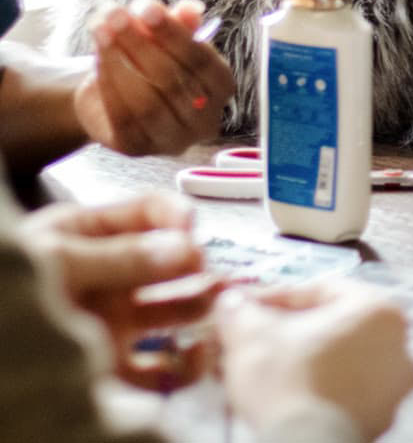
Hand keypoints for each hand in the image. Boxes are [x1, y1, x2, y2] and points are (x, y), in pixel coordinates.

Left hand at [19, 192, 224, 388]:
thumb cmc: (6, 287)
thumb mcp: (56, 262)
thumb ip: (119, 257)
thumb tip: (185, 247)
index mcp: (84, 237)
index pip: (146, 213)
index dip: (174, 216)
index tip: (193, 229)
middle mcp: (106, 278)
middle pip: (169, 262)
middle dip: (200, 265)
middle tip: (219, 274)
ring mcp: (112, 323)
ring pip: (173, 311)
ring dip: (202, 308)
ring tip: (223, 309)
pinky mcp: (114, 367)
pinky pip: (162, 366)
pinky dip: (187, 363)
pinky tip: (199, 355)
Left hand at [75, 0, 234, 155]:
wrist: (115, 101)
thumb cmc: (150, 64)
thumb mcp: (167, 39)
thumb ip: (181, 24)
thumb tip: (190, 9)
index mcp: (221, 88)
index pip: (202, 61)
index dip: (174, 33)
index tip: (146, 6)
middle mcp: (204, 120)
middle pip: (173, 80)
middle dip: (140, 42)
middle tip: (115, 13)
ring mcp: (172, 139)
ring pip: (147, 101)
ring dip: (119, 61)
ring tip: (100, 29)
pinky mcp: (137, 148)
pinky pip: (122, 117)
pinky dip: (108, 84)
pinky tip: (96, 56)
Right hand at [216, 282, 412, 442]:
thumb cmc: (286, 379)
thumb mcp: (251, 335)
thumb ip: (241, 310)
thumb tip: (231, 300)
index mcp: (379, 309)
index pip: (321, 291)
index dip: (275, 298)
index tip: (243, 309)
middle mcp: (401, 343)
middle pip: (333, 327)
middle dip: (287, 332)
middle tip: (250, 341)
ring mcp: (396, 384)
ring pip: (339, 361)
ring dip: (301, 362)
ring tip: (260, 371)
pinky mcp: (383, 417)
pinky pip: (345, 392)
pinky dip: (316, 389)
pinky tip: (283, 397)